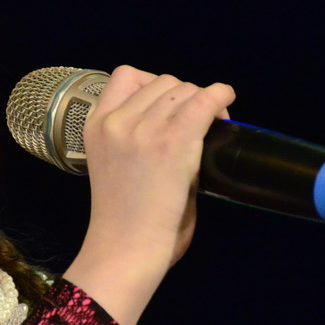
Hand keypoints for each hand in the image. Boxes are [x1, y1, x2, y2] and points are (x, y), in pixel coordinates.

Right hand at [62, 65, 234, 324]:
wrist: (124, 248)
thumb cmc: (123, 220)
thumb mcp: (113, 164)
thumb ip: (135, 138)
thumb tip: (179, 122)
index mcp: (96, 125)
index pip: (126, 76)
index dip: (153, 84)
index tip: (168, 106)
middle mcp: (117, 120)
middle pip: (163, 81)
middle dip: (185, 95)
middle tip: (200, 121)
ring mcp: (144, 128)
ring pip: (185, 89)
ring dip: (203, 101)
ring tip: (215, 123)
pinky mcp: (173, 141)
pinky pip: (204, 100)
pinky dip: (221, 96)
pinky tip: (227, 102)